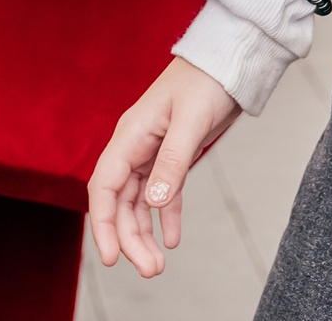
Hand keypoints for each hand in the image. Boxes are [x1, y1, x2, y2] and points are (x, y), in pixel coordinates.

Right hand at [88, 57, 242, 276]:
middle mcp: (134, 146)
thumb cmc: (206, 81)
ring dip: (144, 233)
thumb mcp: (191, 122)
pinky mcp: (171, 155)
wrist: (227, 61)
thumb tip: (153, 201)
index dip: (103, 224)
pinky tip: (172, 240)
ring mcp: (151, 151)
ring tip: (158, 265)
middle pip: (120, 201)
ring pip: (138, 201)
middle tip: (150, 270)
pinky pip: (161, 192)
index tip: (112, 257)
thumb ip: (173, 161)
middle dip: (129, 238)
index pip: (105, 187)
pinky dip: (164, 216)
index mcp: (130, 135)